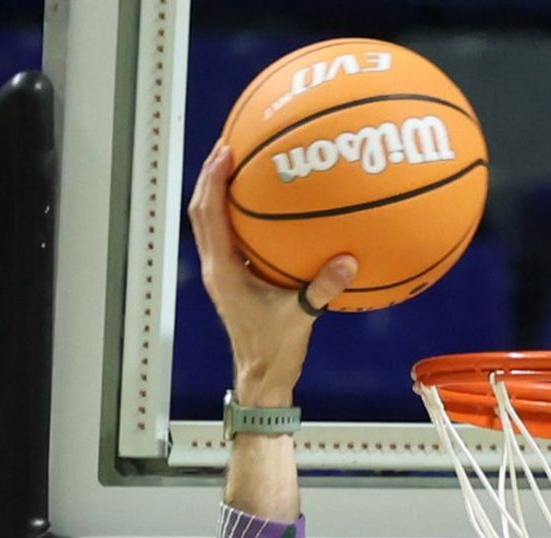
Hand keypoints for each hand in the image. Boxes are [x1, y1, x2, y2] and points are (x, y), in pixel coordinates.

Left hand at [188, 141, 356, 407]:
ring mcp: (221, 274)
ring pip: (208, 223)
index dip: (213, 179)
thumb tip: (350, 261)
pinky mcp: (231, 280)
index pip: (209, 214)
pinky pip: (227, 238)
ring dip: (217, 192)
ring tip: (237, 165)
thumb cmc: (275, 351)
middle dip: (210, 175)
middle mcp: (215, 268)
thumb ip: (322, 288)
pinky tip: (260, 205)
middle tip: (229, 146)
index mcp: (223, 271)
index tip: (226, 150)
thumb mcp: (301, 317)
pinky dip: (235, 215)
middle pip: (201, 210)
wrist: (261, 378)